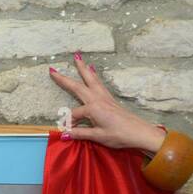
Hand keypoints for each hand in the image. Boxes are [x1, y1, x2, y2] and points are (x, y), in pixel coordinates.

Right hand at [48, 53, 167, 157]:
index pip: (75, 114)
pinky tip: (93, 70)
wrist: (139, 132)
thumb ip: (80, 134)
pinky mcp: (110, 98)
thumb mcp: (98, 136)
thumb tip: (64, 134)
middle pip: (77, 86)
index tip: (70, 131)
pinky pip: (99, 83)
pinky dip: (93, 75)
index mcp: (93, 108)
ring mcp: (104, 97)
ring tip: (77, 57)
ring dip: (83, 68)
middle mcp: (97, 98)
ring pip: (90, 79)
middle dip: (64, 79)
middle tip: (53, 70)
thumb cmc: (119, 135)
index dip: (70, 123)